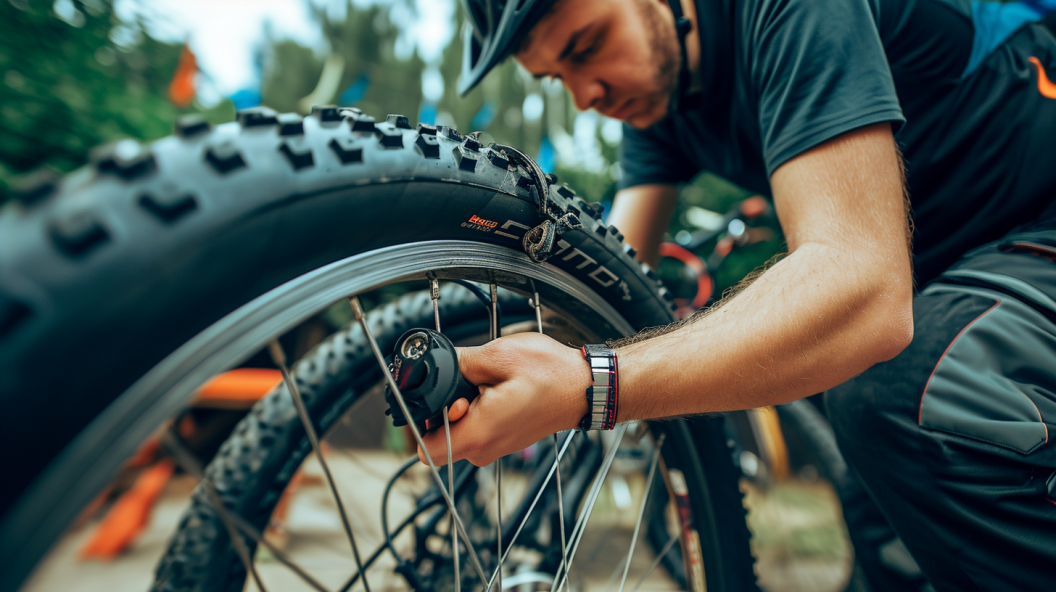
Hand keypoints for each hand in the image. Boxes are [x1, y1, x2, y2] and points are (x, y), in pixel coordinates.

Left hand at [417, 332, 590, 466]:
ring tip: (491, 385)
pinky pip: (475, 429)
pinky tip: (498, 391)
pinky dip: (478, 410)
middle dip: (445, 408)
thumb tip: (439, 365)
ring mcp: (494, 448)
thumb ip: (460, 362)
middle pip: (439, 438)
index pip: (425, 450)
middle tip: (472, 385)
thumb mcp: (499, 354)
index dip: (424, 421)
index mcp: (479, 433)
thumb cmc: (552, 374)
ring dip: (464, 407)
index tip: (445, 398)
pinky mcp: (502, 440)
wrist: (584, 388)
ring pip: (457, 431)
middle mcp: (485, 449)